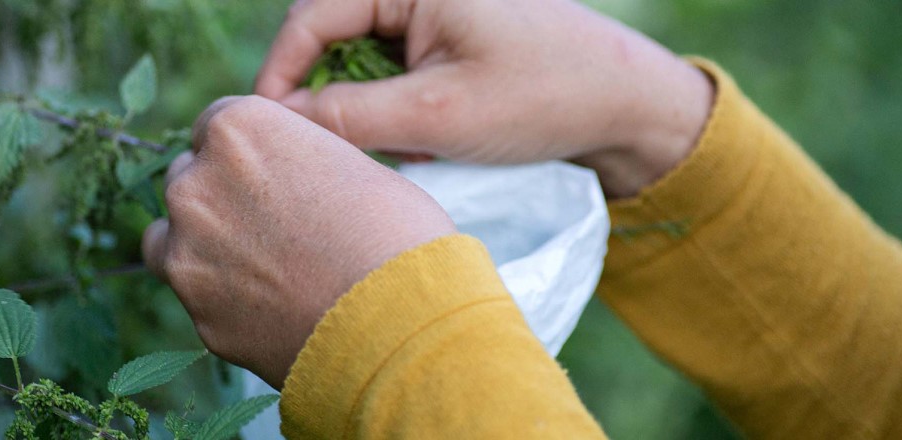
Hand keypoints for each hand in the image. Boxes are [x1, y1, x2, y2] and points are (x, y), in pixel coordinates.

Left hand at [141, 96, 455, 387]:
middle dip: (221, 196)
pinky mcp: (197, 315)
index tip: (274, 172)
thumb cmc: (395, 235)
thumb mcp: (354, 165)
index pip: (218, 123)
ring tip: (259, 266)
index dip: (249, 150)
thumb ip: (299, 159)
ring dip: (202, 244)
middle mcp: (197, 184)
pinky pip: (198, 297)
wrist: (398, 324)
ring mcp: (188, 253)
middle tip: (273, 224)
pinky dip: (222, 299)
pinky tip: (270, 307)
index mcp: (239, 130)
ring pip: (171, 238)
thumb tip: (290, 175)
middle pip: (189, 177)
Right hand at [255, 0, 713, 197]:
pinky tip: (432, 140)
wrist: (628, 104)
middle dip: (334, 97)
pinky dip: (398, 111)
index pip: (312, 17)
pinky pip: (392, 71)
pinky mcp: (445, 37)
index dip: (282, 77)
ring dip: (369, 110)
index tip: (273, 134)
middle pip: (331, 37)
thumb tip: (278, 122)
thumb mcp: (438, 115)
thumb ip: (349, 116)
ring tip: (413, 146)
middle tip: (354, 148)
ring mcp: (431, 9)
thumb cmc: (542, 97)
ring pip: (360, 60)